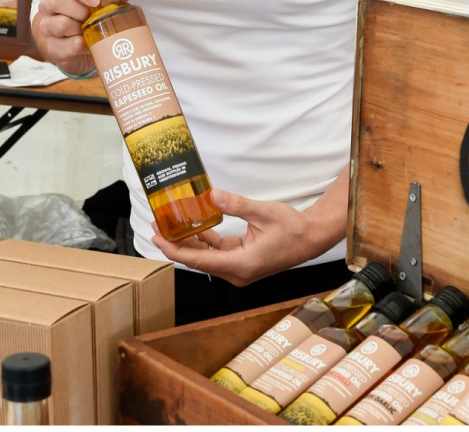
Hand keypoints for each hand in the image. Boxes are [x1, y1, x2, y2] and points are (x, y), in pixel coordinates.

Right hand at [29, 0, 114, 70]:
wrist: (74, 49)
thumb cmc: (85, 20)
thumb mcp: (100, 6)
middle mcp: (48, 6)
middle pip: (56, 0)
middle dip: (80, 10)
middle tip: (92, 17)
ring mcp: (46, 26)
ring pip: (60, 24)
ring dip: (80, 29)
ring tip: (89, 31)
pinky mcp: (50, 47)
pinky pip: (64, 46)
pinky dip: (79, 46)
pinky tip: (86, 44)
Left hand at [155, 187, 338, 287]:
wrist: (311, 238)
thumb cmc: (292, 228)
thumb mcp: (263, 213)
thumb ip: (237, 205)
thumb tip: (213, 196)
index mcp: (240, 265)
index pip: (199, 261)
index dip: (175, 250)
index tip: (157, 238)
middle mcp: (236, 272)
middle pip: (199, 261)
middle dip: (177, 244)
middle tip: (158, 226)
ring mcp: (238, 269)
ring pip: (207, 257)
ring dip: (190, 242)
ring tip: (171, 225)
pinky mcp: (241, 262)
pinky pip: (217, 253)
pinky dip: (206, 242)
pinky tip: (196, 227)